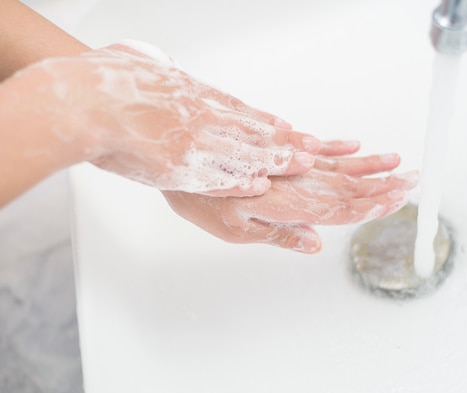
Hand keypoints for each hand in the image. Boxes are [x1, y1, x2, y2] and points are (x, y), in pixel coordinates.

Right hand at [13, 40, 320, 196]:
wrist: (81, 102)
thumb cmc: (102, 79)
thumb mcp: (134, 58)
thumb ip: (153, 64)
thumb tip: (155, 59)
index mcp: (191, 93)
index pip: (239, 109)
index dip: (265, 121)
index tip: (286, 125)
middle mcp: (200, 116)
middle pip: (250, 131)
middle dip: (283, 142)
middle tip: (312, 148)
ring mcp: (193, 142)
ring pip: (243, 153)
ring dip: (275, 161)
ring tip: (302, 165)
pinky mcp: (179, 167)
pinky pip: (217, 177)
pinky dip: (241, 182)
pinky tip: (260, 186)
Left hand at [163, 143, 418, 252]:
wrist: (179, 160)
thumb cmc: (202, 198)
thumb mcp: (237, 231)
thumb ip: (280, 235)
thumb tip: (315, 244)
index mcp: (288, 203)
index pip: (340, 206)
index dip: (371, 204)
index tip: (398, 199)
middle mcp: (294, 180)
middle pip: (346, 184)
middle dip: (382, 183)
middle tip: (412, 180)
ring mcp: (288, 163)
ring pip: (336, 164)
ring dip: (369, 165)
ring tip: (396, 162)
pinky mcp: (278, 149)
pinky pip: (314, 146)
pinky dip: (336, 147)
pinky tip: (354, 144)